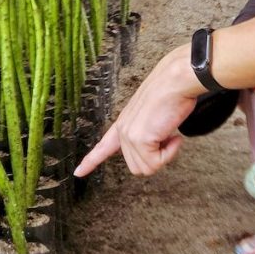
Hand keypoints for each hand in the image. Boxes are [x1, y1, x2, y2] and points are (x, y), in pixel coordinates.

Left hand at [73, 44, 201, 177]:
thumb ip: (146, 130)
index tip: (78, 172)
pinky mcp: (140, 139)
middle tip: (167, 138)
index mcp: (124, 122)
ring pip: (146, 168)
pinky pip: (156, 163)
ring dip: (164, 156)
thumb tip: (152, 142)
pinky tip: (173, 137)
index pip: (103, 146)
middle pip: (137, 167)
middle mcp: (123, 129)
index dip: (91, 161)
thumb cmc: (171, 94)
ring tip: (169, 135)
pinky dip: (169, 154)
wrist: (176, 81)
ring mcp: (129, 135)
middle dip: (156, 158)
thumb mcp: (152, 115)